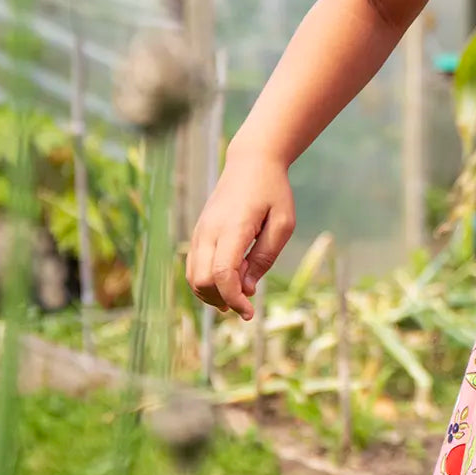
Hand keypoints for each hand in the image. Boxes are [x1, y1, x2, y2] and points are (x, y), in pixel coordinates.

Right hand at [184, 150, 295, 321]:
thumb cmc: (273, 191)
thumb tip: (245, 289)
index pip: (221, 274)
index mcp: (232, 227)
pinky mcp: (198, 233)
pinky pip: (193, 267)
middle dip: (222, 299)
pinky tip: (230, 281)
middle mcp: (209, 231)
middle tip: (248, 298)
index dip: (234, 299)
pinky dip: (207, 282)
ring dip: (213, 294)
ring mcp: (200, 231)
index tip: (250, 313)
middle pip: (201, 281)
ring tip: (240, 292)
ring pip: (192, 277)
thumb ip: (264, 257)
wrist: (251, 161)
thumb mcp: (283, 223)